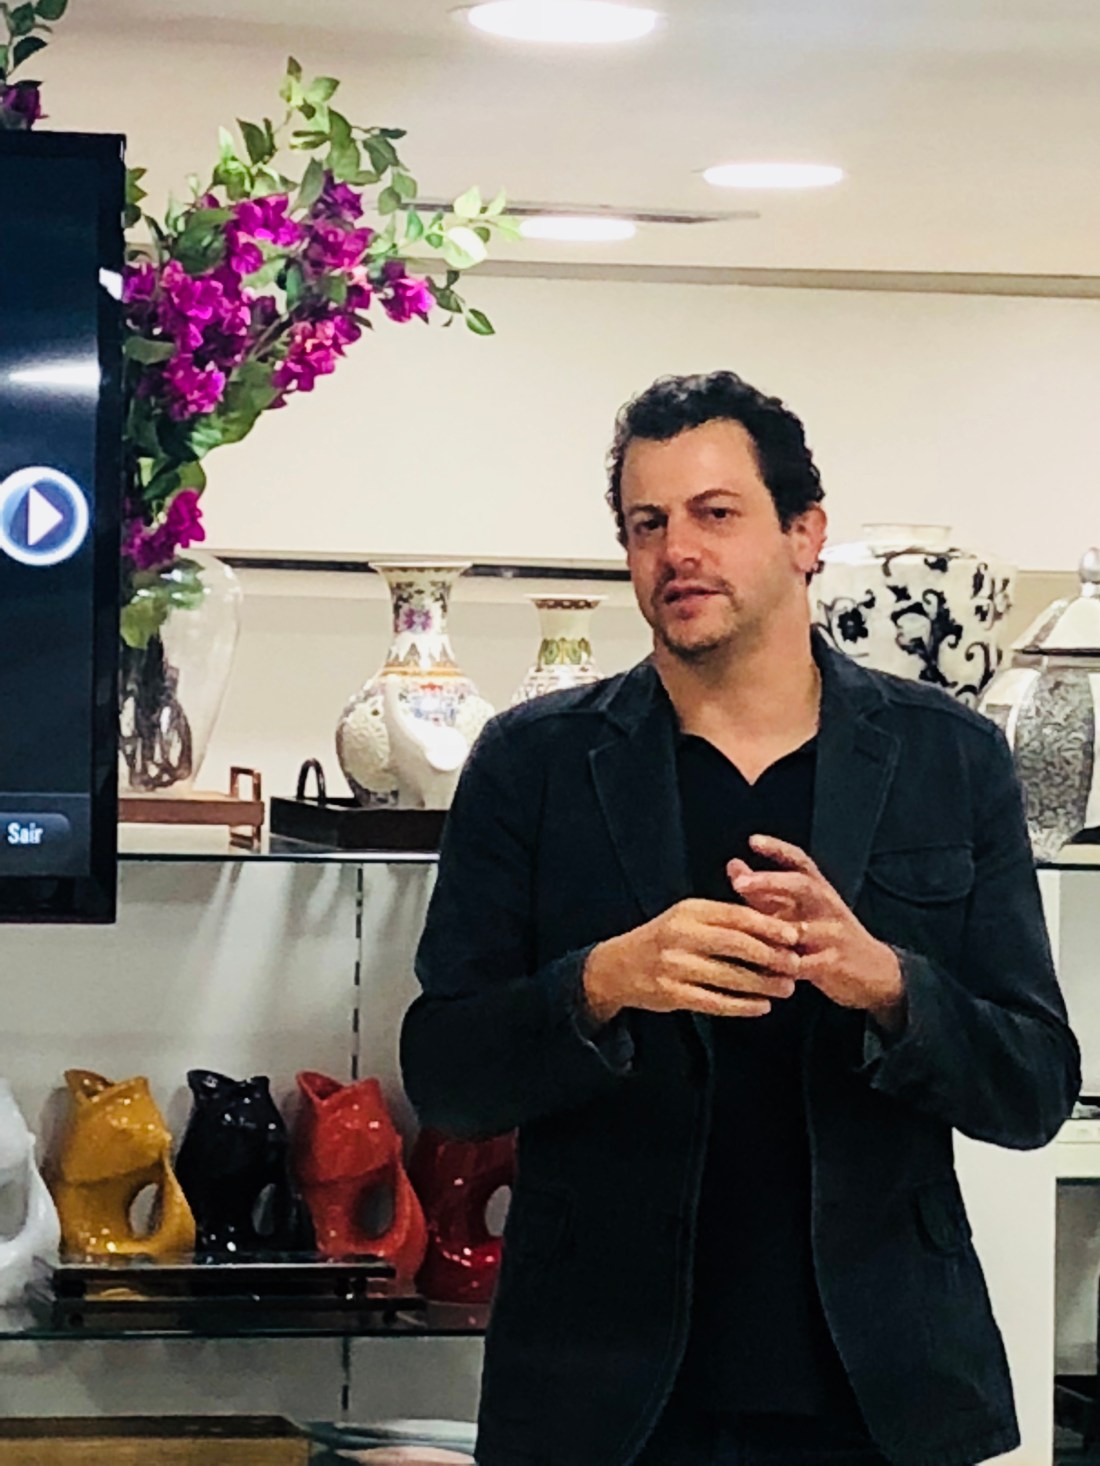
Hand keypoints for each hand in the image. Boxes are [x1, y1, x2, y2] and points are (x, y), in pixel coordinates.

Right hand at [583, 898, 801, 1026]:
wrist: (619, 965)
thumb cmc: (666, 939)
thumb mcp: (689, 917)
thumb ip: (726, 919)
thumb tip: (775, 925)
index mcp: (689, 911)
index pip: (735, 916)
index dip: (768, 926)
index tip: (795, 935)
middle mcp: (680, 935)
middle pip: (735, 944)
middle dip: (770, 955)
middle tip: (796, 964)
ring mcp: (674, 966)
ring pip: (728, 976)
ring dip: (762, 984)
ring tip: (786, 988)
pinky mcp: (670, 993)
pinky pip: (714, 1002)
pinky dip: (741, 1006)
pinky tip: (761, 1006)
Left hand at [728, 835, 905, 1032]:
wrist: (874, 970)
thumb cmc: (826, 934)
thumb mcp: (799, 909)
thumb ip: (765, 890)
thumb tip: (733, 866)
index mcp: (818, 889)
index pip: (800, 860)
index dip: (777, 849)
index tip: (753, 840)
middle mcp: (826, 906)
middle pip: (801, 886)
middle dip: (770, 882)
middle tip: (740, 883)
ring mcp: (832, 934)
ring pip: (799, 929)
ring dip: (769, 930)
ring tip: (739, 927)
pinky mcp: (833, 964)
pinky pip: (803, 965)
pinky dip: (780, 967)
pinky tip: (756, 969)